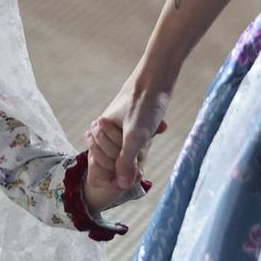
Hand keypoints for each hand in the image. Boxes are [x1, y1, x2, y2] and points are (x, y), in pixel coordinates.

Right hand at [91, 69, 173, 192]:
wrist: (158, 75)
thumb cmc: (144, 103)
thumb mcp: (136, 136)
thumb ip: (126, 161)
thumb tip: (121, 185)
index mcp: (100, 130)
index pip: (100, 164)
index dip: (117, 171)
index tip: (133, 169)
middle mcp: (106, 128)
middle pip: (114, 159)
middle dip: (132, 157)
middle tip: (143, 143)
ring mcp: (119, 124)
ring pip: (128, 150)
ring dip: (143, 147)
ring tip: (152, 132)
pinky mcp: (132, 120)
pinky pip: (138, 139)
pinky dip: (149, 137)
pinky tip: (160, 127)